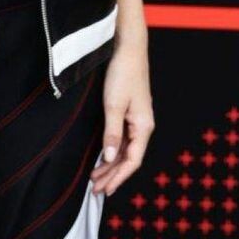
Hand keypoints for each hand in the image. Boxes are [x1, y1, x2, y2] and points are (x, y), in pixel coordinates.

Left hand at [90, 39, 153, 196]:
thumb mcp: (113, 105)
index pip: (132, 161)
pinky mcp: (130, 113)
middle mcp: (144, 126)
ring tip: (94, 178)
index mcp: (144, 127)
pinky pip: (122, 139)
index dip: (118, 178)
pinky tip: (102, 158)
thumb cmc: (123, 74)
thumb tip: (110, 158)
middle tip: (95, 190)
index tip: (104, 190)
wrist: (128, 49)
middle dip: (112, 176)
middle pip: (128, 159)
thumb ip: (111, 133)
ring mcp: (137, 120)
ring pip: (125, 150)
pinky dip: (112, 151)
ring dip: (110, 165)